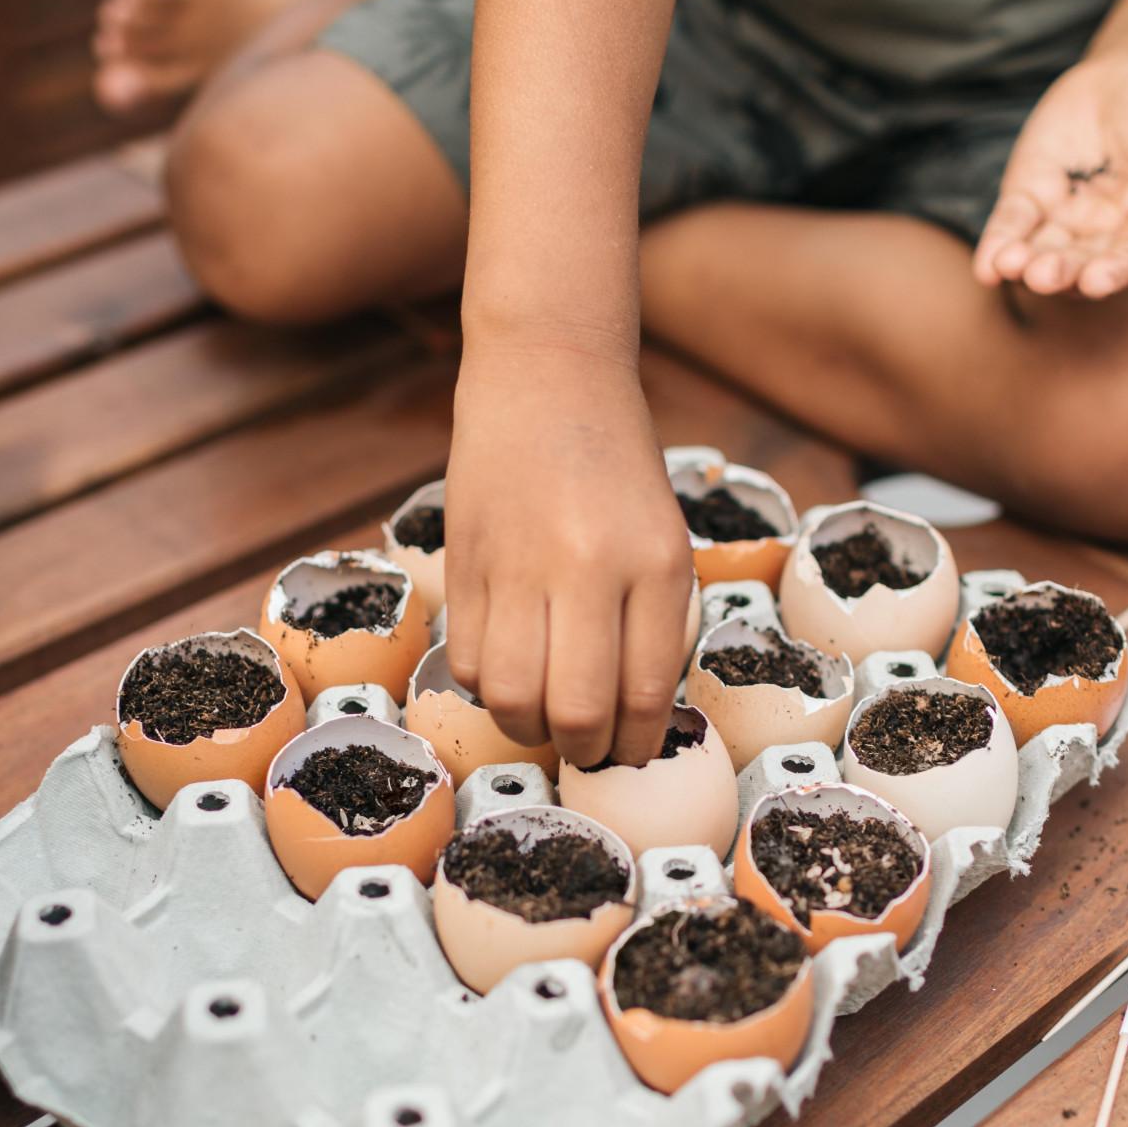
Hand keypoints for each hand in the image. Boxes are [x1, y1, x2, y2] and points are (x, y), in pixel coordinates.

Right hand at [444, 339, 693, 769]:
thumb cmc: (616, 462)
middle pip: (576, 708)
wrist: (547, 373)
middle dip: (583, 749)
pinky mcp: (466, 558)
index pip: (646, 690)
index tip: (632, 753)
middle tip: (586, 748)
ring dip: (527, 727)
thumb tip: (629, 715)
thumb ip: (650, 619)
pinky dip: (486, 685)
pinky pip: (467, 659)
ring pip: (511, 695)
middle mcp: (588, 565)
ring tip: (541, 718)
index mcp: (655, 561)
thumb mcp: (661, 535)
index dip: (637, 742)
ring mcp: (519, 563)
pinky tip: (507, 668)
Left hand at [972, 54, 1127, 298]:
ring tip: (1009, 265)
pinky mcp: (1029, 199)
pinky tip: (986, 265)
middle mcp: (1109, 233)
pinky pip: (1012, 226)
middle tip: (1042, 276)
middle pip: (1083, 264)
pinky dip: (997, 244)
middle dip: (1062, 273)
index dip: (1118, 270)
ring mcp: (1065, 220)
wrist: (1124, 78)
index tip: (1098, 281)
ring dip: (1024, 265)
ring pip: (1043, 252)